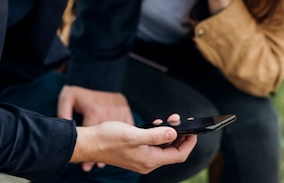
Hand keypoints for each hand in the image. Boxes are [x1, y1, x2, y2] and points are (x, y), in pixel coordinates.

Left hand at [58, 85, 133, 170]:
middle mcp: (108, 111)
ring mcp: (119, 110)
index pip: (92, 137)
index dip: (88, 154)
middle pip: (106, 139)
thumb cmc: (80, 92)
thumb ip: (63, 113)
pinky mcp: (126, 109)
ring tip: (107, 159)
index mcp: (94, 111)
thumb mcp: (67, 98)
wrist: (97, 78)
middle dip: (100, 154)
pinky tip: (120, 146)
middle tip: (95, 165)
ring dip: (115, 148)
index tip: (86, 167)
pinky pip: (128, 126)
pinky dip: (126, 137)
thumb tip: (63, 129)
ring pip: (120, 134)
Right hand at [72, 114, 196, 174]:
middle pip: (172, 152)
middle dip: (179, 136)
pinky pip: (152, 146)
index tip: (194, 131)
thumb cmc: (108, 138)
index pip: (179, 155)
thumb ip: (156, 135)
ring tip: (168, 120)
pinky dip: (157, 136)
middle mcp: (147, 162)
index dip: (189, 143)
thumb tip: (174, 134)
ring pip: (162, 148)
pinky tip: (154, 125)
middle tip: (178, 120)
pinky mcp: (135, 153)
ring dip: (168, 134)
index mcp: (150, 160)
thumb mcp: (134, 134)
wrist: (89, 143)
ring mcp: (141, 159)